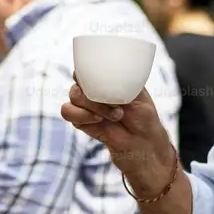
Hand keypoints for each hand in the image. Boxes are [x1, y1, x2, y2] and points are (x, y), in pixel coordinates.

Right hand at [61, 75, 175, 192]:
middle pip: (79, 81)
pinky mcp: (81, 122)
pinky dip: (81, 115)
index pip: (87, 67)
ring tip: (113, 116)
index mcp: (108, 80)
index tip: (98, 79)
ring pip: (73, 97)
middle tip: (118, 106)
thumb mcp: (139, 95)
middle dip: (95, 94)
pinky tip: (97, 120)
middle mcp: (95, 92)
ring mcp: (87, 107)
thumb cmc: (145, 120)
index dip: (87, 70)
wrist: (143, 146)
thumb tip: (107, 75)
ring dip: (91, 106)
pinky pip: (68, 113)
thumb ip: (121, 83)